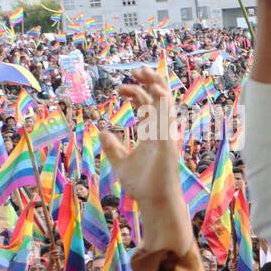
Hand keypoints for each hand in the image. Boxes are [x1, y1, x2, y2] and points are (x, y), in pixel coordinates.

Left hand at [100, 68, 180, 206]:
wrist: (154, 200)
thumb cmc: (142, 184)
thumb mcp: (120, 162)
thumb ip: (113, 147)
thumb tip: (102, 132)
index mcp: (151, 134)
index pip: (146, 107)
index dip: (134, 94)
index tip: (118, 90)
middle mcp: (160, 131)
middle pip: (159, 100)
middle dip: (150, 82)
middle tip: (136, 69)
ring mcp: (166, 135)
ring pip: (165, 104)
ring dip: (156, 85)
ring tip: (143, 71)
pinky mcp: (168, 141)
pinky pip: (167, 117)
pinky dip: (163, 102)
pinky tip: (156, 89)